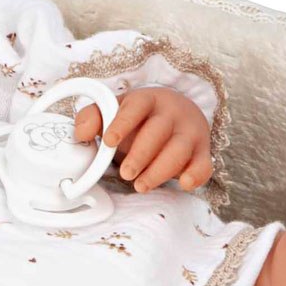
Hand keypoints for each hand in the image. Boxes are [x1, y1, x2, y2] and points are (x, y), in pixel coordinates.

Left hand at [73, 87, 212, 192]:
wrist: (178, 115)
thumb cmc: (139, 119)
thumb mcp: (114, 112)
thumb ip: (92, 118)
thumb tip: (81, 134)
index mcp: (147, 100)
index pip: (136, 107)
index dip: (122, 123)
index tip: (109, 141)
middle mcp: (172, 113)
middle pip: (158, 131)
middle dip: (141, 154)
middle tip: (125, 173)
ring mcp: (189, 133)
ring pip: (179, 150)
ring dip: (160, 170)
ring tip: (141, 185)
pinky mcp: (202, 152)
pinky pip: (204, 165)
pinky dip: (196, 175)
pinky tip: (183, 183)